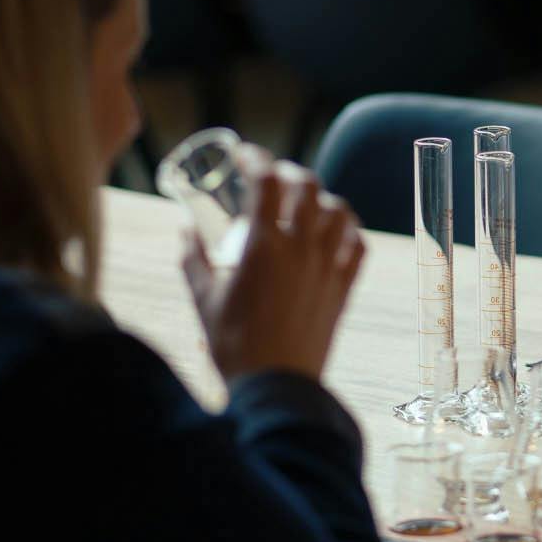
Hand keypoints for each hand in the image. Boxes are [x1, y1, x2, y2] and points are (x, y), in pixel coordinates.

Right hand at [181, 146, 365, 382]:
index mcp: (264, 245)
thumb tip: (183, 229)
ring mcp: (328, 266)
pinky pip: (357, 246)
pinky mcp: (344, 288)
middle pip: (307, 185)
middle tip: (273, 178)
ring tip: (306, 204)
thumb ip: (191, 258)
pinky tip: (333, 234)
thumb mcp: (202, 298)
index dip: (255, 158)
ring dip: (322, 199)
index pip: (266, 180)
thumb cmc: (232, 345)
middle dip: (289, 172)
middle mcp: (302, 248)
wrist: (275, 386)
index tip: (244, 155)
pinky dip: (347, 231)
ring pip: (339, 211)